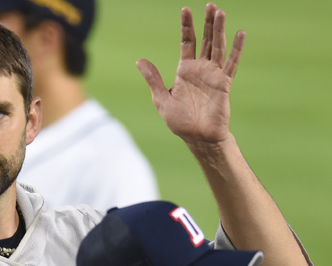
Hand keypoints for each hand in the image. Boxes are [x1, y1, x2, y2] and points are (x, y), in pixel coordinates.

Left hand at [136, 3, 244, 145]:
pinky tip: (240, 34)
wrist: (197, 138)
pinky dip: (236, 49)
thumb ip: (153, 79)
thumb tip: (139, 61)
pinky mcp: (224, 83)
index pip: (187, 42)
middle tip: (210, 5)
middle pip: (205, 40)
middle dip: (206, 23)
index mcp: (185, 70)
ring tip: (220, 12)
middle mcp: (200, 69)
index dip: (186, 26)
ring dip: (219, 30)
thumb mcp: (162, 100)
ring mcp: (213, 75)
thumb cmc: (180, 122)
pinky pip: (231, 63)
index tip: (185, 9)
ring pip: (218, 47)